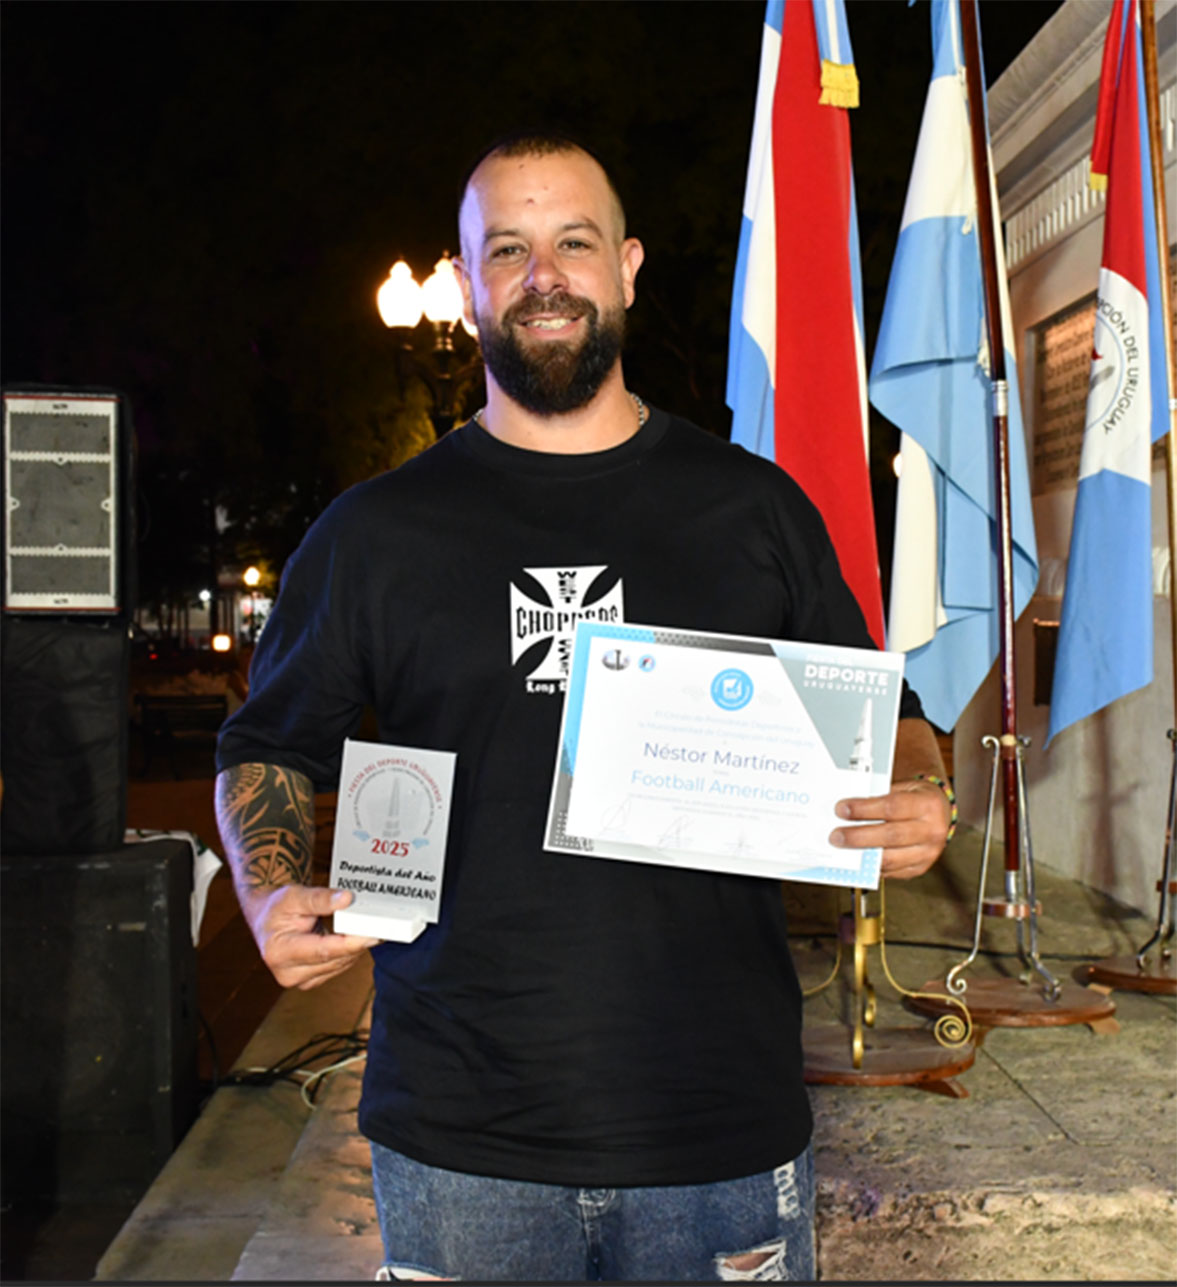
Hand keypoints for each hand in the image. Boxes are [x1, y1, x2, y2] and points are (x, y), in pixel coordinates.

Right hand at [239, 883, 379, 989]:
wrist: (266, 918)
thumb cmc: (277, 906)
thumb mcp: (294, 895)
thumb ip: (320, 898)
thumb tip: (347, 899)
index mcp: (279, 952)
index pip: (323, 950)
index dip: (350, 943)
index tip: (372, 934)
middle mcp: (287, 973)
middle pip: (335, 960)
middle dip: (357, 943)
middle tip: (377, 924)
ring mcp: (299, 980)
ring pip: (340, 965)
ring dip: (355, 948)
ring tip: (364, 926)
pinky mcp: (310, 980)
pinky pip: (338, 967)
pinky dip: (348, 953)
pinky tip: (352, 937)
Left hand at [829, 778, 951, 879]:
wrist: (940, 814)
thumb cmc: (915, 798)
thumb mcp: (902, 788)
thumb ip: (878, 798)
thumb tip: (846, 811)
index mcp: (928, 804)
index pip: (892, 807)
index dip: (864, 809)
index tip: (841, 809)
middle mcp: (932, 830)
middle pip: (890, 836)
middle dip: (858, 837)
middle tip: (836, 836)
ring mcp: (928, 853)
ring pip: (890, 858)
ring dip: (861, 855)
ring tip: (842, 849)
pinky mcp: (920, 868)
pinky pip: (891, 871)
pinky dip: (871, 866)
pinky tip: (857, 858)